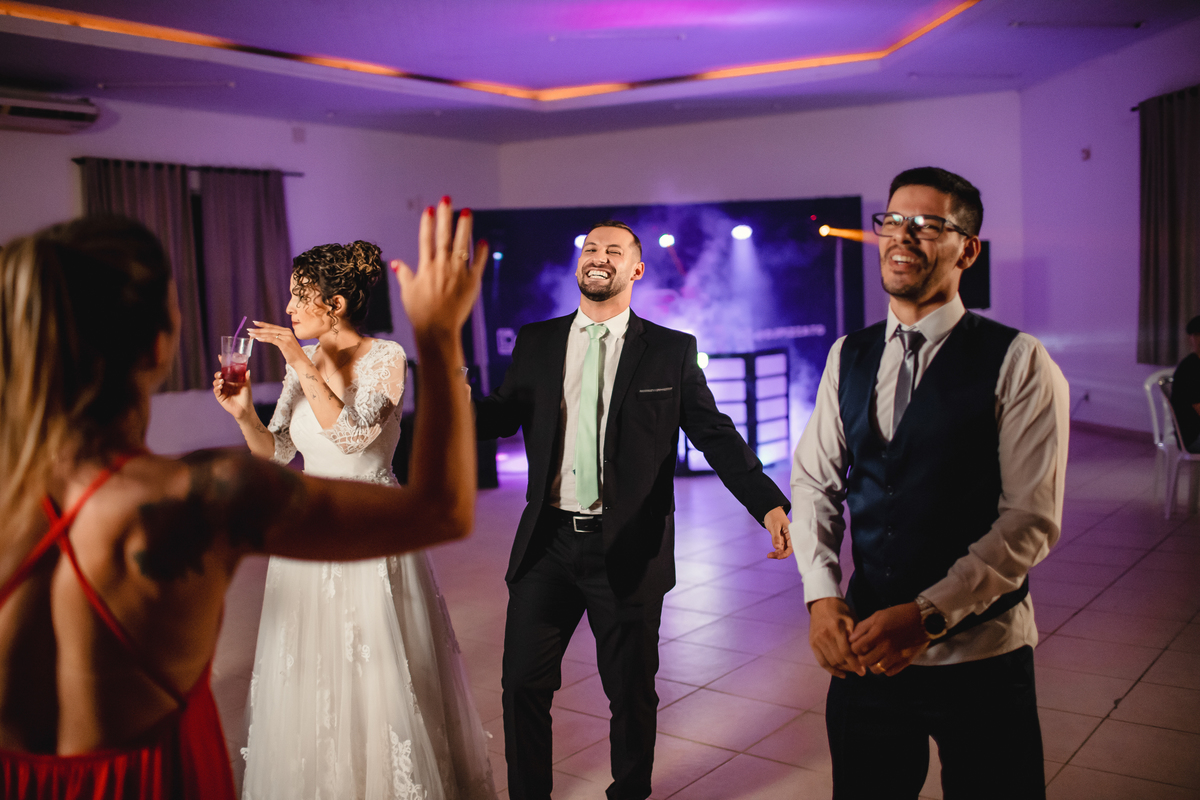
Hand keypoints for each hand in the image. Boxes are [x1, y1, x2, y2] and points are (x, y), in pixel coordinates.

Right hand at [213, 359, 253, 420]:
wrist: (245, 409)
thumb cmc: (246, 397)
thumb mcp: (247, 386)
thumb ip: (246, 378)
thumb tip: (247, 370)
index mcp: (232, 379)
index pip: (226, 370)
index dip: (223, 363)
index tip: (220, 357)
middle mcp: (226, 383)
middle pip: (219, 375)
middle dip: (218, 373)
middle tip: (221, 374)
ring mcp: (222, 390)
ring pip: (216, 382)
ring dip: (217, 380)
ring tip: (222, 381)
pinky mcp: (220, 396)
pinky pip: (216, 390)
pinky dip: (217, 387)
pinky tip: (220, 386)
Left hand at [247, 321, 307, 367]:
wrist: (301, 361)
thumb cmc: (293, 354)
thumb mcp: (286, 343)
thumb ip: (279, 338)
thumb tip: (268, 336)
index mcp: (287, 331)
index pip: (272, 326)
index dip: (263, 324)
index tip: (255, 323)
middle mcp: (287, 332)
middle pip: (270, 329)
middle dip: (258, 329)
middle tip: (249, 329)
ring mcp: (286, 337)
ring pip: (269, 334)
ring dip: (259, 334)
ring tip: (251, 334)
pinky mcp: (285, 343)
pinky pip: (272, 339)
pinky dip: (264, 338)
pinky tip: (258, 339)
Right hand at [392, 198, 486, 338]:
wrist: (437, 329)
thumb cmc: (420, 313)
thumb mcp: (408, 292)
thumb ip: (404, 274)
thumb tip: (395, 262)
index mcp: (426, 267)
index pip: (426, 240)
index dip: (427, 223)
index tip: (429, 209)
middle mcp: (441, 266)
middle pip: (444, 236)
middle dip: (445, 216)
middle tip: (447, 199)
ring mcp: (457, 273)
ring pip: (462, 245)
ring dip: (464, 228)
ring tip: (467, 212)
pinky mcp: (471, 282)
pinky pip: (478, 263)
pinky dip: (481, 252)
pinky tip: (482, 240)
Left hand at [763, 506, 791, 559]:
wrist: (770, 511)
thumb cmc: (774, 516)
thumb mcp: (775, 526)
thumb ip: (776, 537)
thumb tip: (777, 547)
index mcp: (791, 533)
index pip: (792, 546)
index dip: (786, 553)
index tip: (779, 557)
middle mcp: (789, 537)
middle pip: (787, 549)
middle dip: (780, 554)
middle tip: (770, 555)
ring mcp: (785, 538)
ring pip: (783, 549)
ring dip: (777, 554)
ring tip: (769, 555)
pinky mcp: (780, 539)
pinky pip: (779, 547)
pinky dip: (775, 551)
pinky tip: (770, 554)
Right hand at [808, 597, 863, 677]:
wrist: (822, 603)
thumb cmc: (841, 611)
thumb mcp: (852, 619)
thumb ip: (856, 636)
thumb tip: (863, 655)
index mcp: (837, 628)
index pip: (846, 652)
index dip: (855, 664)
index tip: (863, 672)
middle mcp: (825, 635)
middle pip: (839, 659)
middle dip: (850, 668)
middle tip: (859, 671)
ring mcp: (817, 640)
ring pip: (831, 662)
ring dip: (842, 669)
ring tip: (851, 670)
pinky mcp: (812, 644)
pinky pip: (821, 662)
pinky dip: (831, 670)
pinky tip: (840, 674)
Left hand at [848, 602, 929, 676]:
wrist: (923, 620)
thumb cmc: (898, 615)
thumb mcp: (878, 615)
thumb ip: (863, 627)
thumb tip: (851, 639)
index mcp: (877, 633)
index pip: (856, 648)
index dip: (854, 647)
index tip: (858, 644)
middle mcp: (886, 647)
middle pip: (864, 661)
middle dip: (862, 657)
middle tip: (866, 651)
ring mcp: (896, 656)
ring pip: (876, 670)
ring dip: (873, 664)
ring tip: (876, 656)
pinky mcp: (905, 662)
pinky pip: (889, 672)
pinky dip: (885, 668)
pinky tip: (886, 660)